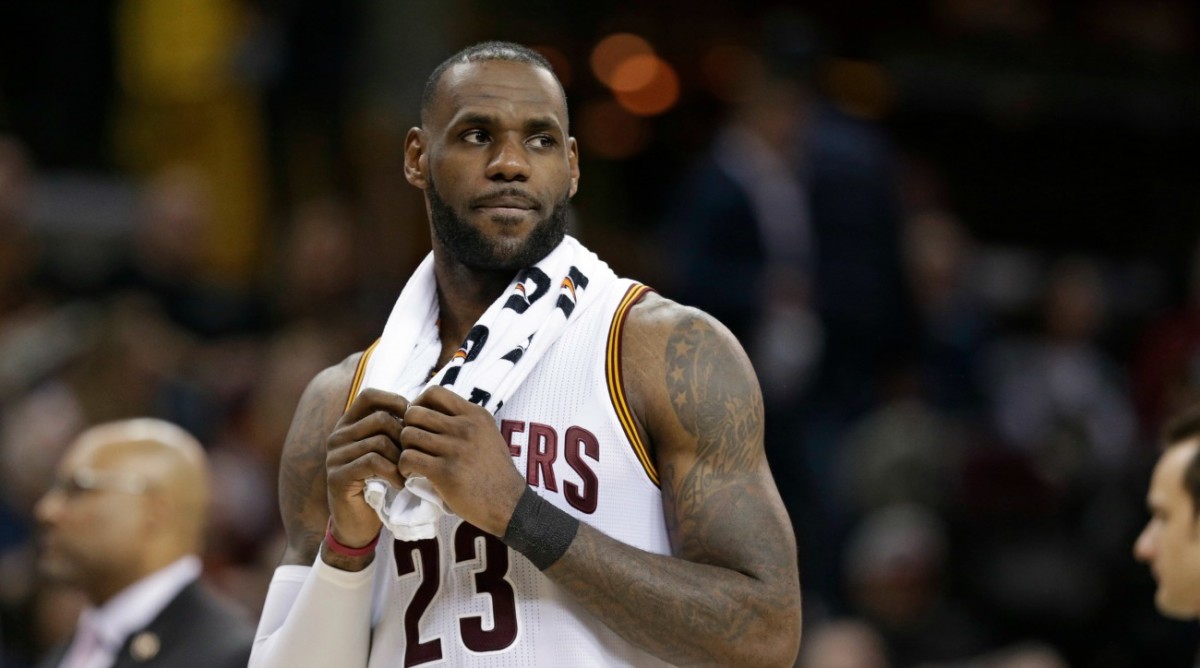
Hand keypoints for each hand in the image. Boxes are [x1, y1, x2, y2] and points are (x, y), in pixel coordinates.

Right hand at [325, 388, 408, 549]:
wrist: (357, 525)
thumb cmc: (379, 484)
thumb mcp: (386, 452)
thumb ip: (394, 430)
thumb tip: (421, 409)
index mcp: (348, 424)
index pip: (369, 396)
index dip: (395, 401)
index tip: (413, 422)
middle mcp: (338, 436)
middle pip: (380, 419)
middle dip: (405, 437)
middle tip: (415, 457)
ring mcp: (335, 456)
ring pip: (379, 441)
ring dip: (401, 458)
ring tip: (408, 473)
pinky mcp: (337, 476)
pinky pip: (372, 462)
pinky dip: (392, 472)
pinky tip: (399, 484)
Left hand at [399, 385, 526, 535]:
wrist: (509, 504)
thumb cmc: (495, 472)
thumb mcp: (488, 435)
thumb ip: (465, 421)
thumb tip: (433, 412)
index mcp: (475, 415)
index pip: (434, 392)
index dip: (418, 403)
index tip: (419, 421)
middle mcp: (465, 427)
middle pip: (414, 412)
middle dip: (406, 427)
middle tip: (412, 443)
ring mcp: (455, 449)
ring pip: (408, 434)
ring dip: (403, 448)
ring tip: (412, 459)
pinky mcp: (445, 472)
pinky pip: (408, 458)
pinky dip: (403, 466)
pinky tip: (411, 473)